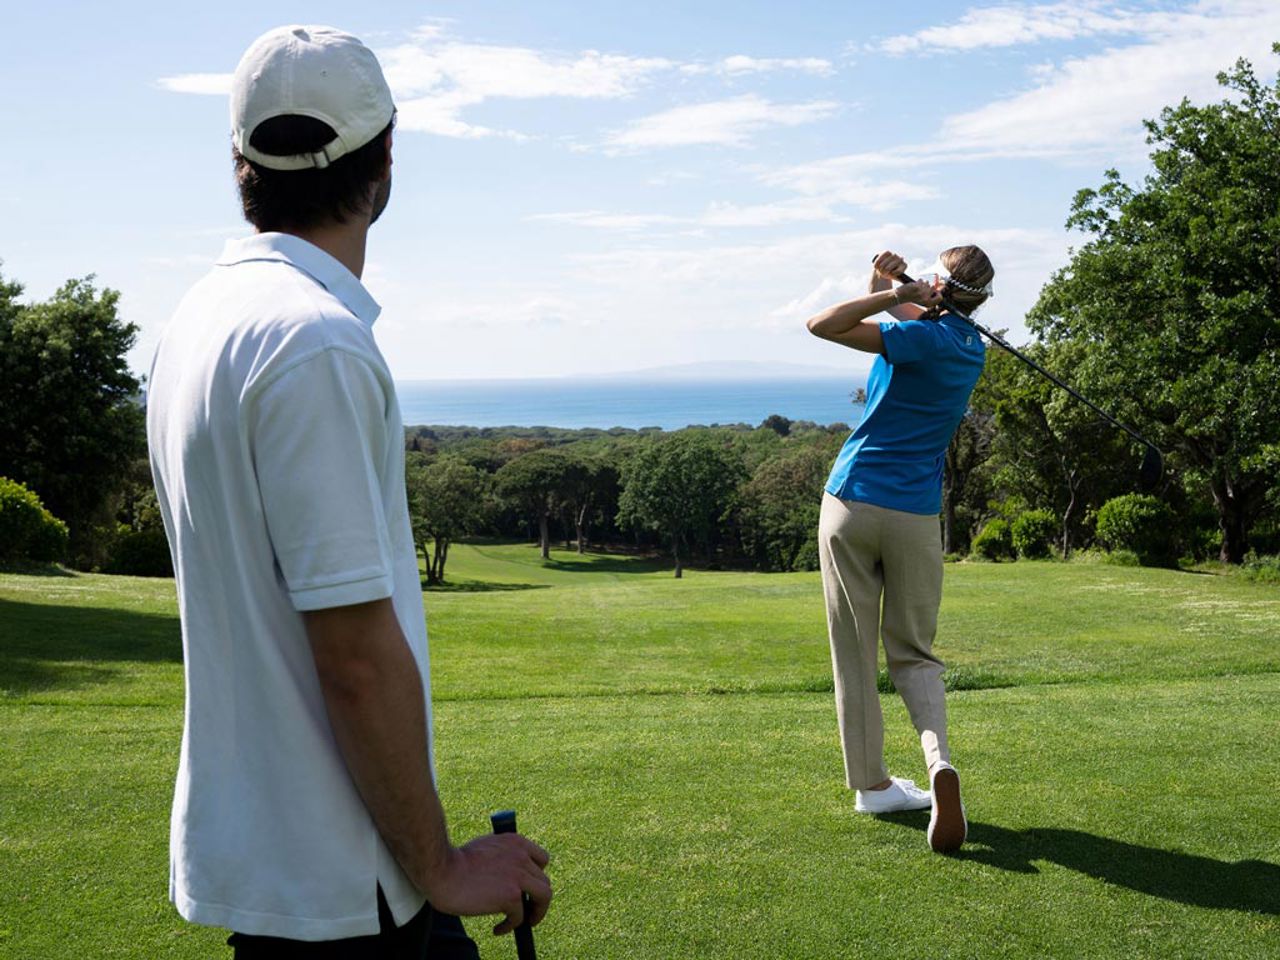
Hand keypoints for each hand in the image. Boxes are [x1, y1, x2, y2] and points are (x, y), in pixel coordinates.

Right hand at [424, 834, 552, 934]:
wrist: (441, 870)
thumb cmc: (455, 861)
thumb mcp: (486, 847)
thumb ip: (503, 855)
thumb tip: (509, 875)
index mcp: (516, 842)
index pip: (541, 859)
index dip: (537, 875)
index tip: (528, 888)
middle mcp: (522, 857)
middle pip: (543, 880)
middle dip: (536, 897)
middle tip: (526, 909)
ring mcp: (519, 876)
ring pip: (544, 897)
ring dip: (535, 912)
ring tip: (523, 921)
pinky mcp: (511, 896)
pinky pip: (520, 917)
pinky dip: (511, 926)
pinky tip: (498, 929)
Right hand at [872, 250, 907, 280]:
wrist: (884, 269)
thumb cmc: (890, 275)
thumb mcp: (895, 278)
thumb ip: (900, 280)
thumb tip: (906, 284)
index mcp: (904, 266)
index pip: (903, 267)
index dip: (896, 271)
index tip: (891, 274)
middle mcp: (900, 259)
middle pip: (895, 262)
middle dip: (887, 269)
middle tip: (883, 273)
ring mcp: (894, 255)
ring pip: (888, 259)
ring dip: (882, 266)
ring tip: (880, 270)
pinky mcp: (887, 252)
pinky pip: (882, 256)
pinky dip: (878, 261)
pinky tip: (876, 266)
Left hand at [895, 278, 943, 309]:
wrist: (902, 296)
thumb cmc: (914, 297)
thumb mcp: (924, 298)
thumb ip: (932, 293)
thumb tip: (942, 283)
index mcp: (928, 303)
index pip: (940, 298)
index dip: (938, 293)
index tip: (934, 291)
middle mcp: (926, 299)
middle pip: (933, 287)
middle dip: (928, 286)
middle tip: (921, 290)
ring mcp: (922, 293)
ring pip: (927, 282)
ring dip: (922, 284)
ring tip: (917, 288)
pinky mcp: (917, 287)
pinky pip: (921, 280)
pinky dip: (918, 281)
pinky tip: (914, 286)